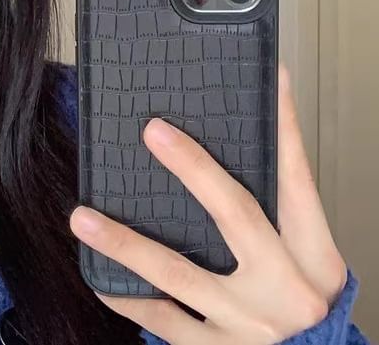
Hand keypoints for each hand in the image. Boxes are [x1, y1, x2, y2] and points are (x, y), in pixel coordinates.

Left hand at [69, 65, 347, 343]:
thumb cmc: (302, 306)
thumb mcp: (307, 257)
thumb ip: (278, 207)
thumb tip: (255, 127)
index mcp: (314, 256)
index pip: (298, 180)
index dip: (283, 127)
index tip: (268, 76)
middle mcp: (284, 289)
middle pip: (237, 214)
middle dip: (194, 168)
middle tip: (153, 130)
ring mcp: (248, 326)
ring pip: (179, 273)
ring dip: (126, 242)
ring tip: (82, 217)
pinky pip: (161, 321)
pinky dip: (127, 297)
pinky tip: (97, 275)